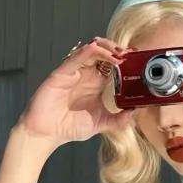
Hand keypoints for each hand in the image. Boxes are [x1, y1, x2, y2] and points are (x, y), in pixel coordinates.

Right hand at [17, 37, 135, 144]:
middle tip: (128, 53)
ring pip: (90, 50)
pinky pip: (75, 58)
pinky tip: (96, 49)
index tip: (135, 57)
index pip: (111, 63)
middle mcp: (85, 74)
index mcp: (96, 83)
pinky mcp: (61, 74)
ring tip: (118, 53)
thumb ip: (119, 120)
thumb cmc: (68, 127)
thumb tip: (136, 112)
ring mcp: (74, 72)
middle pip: (102, 52)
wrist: (46, 134)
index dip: (123, 58)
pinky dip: (86, 51)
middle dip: (116, 49)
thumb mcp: (101, 123)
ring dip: (105, 48)